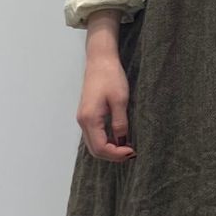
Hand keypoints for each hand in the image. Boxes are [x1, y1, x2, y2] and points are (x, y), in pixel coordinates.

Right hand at [78, 16, 135, 158]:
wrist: (100, 60)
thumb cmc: (111, 77)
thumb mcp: (120, 101)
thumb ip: (120, 123)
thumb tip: (122, 142)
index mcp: (90, 119)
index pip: (101, 148)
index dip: (117, 154)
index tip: (133, 151)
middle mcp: (83, 122)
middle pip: (95, 150)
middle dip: (113, 156)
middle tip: (131, 153)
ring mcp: (83, 119)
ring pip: (94, 144)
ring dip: (109, 150)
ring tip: (127, 147)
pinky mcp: (87, 115)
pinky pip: (94, 136)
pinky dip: (105, 142)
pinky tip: (119, 139)